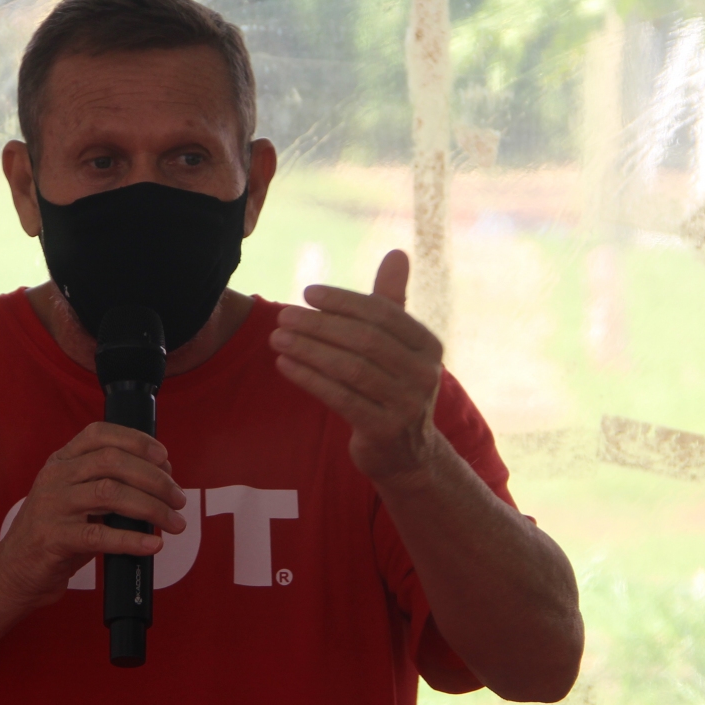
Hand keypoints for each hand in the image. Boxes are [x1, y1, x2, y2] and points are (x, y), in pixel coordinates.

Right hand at [0, 422, 187, 612]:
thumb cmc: (54, 536)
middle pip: (112, 462)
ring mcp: (52, 507)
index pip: (99, 434)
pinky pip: (100, 536)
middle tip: (178, 498)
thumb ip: (109, 484)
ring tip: (174, 523)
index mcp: (60, 462)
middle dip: (154, 478)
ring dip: (151, 507)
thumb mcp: (76, 500)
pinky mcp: (53, 539)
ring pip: (110, 494)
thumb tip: (162, 476)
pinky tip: (153, 545)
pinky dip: (132, 539)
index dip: (136, 440)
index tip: (164, 457)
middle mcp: (54, 478)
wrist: (13, 574)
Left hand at [269, 250, 444, 484]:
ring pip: (350, 369)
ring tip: (277, 337)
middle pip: (365, 340)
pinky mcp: (384, 430)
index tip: (307, 292)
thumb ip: (392, 301)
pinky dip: (309, 379)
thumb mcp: (398, 344)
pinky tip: (284, 364)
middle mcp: (424, 374)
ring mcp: (406, 405)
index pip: (383, 313)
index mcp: (428, 345)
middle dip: (320, 324)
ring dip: (308, 350)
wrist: (405, 452)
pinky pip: (340, 398)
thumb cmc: (393, 386)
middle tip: (283, 314)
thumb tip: (398, 252)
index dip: (343, 301)